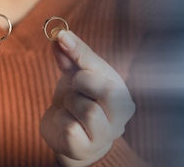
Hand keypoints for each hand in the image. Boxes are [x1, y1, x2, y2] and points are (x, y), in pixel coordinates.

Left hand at [40, 30, 135, 166]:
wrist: (69, 136)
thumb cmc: (79, 101)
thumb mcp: (77, 75)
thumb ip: (72, 57)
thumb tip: (60, 36)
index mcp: (124, 97)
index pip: (105, 69)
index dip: (81, 52)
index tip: (62, 37)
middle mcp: (121, 119)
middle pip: (107, 91)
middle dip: (82, 82)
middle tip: (75, 85)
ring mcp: (104, 136)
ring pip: (87, 109)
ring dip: (70, 103)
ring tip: (70, 106)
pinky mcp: (84, 148)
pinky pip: (70, 127)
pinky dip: (61, 119)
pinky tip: (65, 122)